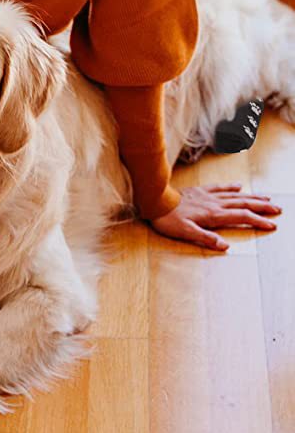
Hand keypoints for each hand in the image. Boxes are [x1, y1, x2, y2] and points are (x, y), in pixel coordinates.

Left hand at [150, 183, 280, 250]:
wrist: (155, 200)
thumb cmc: (168, 219)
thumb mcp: (185, 233)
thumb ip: (205, 238)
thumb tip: (225, 246)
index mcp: (213, 214)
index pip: (241, 217)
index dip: (258, 221)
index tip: (272, 225)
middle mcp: (214, 203)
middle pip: (243, 203)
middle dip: (261, 207)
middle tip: (278, 209)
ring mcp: (207, 195)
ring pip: (235, 195)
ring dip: (252, 196)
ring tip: (266, 198)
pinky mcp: (199, 191)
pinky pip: (219, 187)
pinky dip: (231, 187)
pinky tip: (238, 186)